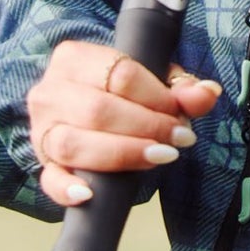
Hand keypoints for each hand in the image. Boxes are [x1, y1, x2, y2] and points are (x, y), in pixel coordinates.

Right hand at [26, 40, 222, 207]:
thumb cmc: (120, 89)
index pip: (120, 75)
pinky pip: (49, 180)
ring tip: (159, 157)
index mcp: (74, 58)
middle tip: (179, 139)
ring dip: (123, 154)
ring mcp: (42, 129)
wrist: (81, 100)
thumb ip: (181, 86)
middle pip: (98, 110)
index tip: (181, 114)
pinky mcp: (42, 164)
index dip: (157, 98)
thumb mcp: (150, 78)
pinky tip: (90, 193)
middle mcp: (51, 91)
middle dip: (146, 127)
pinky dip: (67, 188)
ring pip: (74, 144)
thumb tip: (207, 94)